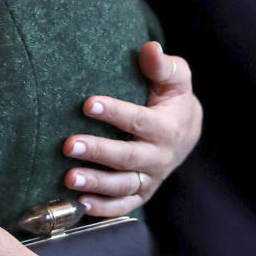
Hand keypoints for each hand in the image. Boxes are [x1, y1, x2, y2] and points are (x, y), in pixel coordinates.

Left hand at [63, 41, 201, 215]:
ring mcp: (151, 178)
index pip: (139, 120)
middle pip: (127, 157)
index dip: (114, 112)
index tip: (87, 103)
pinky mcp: (142, 193)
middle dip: (98, 151)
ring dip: (96, 182)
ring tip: (68, 177)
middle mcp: (160, 157)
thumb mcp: (176, 77)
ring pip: (122, 185)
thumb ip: (162, 65)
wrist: (187, 130)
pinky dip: (103, 208)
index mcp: (168, 127)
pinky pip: (123, 205)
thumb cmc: (173, 96)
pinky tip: (81, 202)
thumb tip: (150, 48)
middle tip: (68, 145)